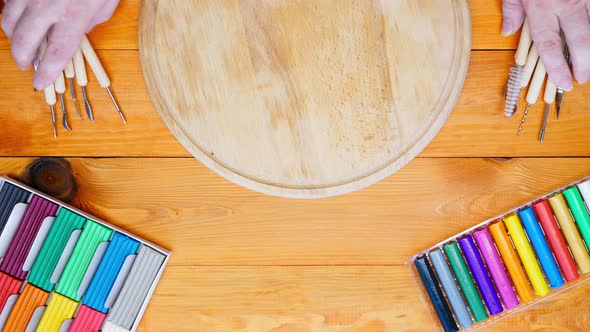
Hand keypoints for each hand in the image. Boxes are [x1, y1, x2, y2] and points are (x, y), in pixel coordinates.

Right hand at [1, 0, 119, 89]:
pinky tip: (19, 18)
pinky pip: (7, 3)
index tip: (40, 83)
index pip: (56, 54)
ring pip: (8, 21)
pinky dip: (10, 13)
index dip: (46, 73)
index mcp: (74, 14)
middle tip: (27, 64)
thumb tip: (77, 34)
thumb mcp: (106, 2)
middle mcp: (47, 4)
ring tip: (23, 43)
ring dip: (14, 36)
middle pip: (23, 41)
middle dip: (22, 58)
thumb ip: (91, 22)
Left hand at [502, 0, 589, 90]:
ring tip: (588, 65)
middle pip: (579, 41)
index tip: (563, 82)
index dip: (556, 67)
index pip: (548, 45)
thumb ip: (512, 8)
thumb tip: (507, 31)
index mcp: (541, 7)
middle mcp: (566, 4)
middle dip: (583, 64)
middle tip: (581, 79)